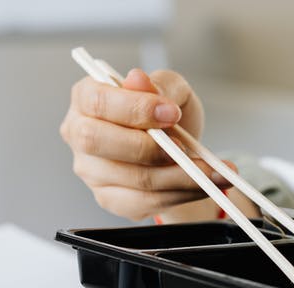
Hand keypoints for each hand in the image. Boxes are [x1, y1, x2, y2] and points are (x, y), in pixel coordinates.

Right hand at [60, 68, 234, 222]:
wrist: (178, 149)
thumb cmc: (166, 113)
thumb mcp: (172, 89)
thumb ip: (160, 83)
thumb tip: (138, 80)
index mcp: (86, 98)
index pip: (97, 102)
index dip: (134, 108)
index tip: (171, 113)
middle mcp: (79, 134)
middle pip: (98, 142)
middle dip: (149, 147)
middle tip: (184, 148)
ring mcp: (91, 171)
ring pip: (133, 178)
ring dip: (180, 176)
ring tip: (213, 170)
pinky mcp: (110, 199)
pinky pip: (146, 202)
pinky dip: (182, 193)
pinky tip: (205, 185)